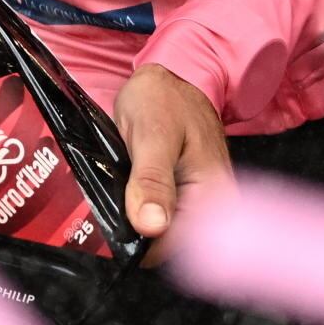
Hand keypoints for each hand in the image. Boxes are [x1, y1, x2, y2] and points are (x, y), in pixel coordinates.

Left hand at [116, 62, 231, 260]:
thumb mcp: (153, 135)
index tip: (109, 220)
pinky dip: (135, 207)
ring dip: (131, 217)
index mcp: (214, 198)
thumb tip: (152, 227)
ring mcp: (196, 204)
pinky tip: (122, 190)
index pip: (172, 248)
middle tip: (108, 195)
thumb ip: (153, 181)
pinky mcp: (182, 197)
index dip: (137, 241)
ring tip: (113, 189)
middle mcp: (212, 209)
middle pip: (164, 243)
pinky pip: (156, 216)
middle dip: (132, 227)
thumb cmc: (164, 99)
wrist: (170, 76)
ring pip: (157, 231)